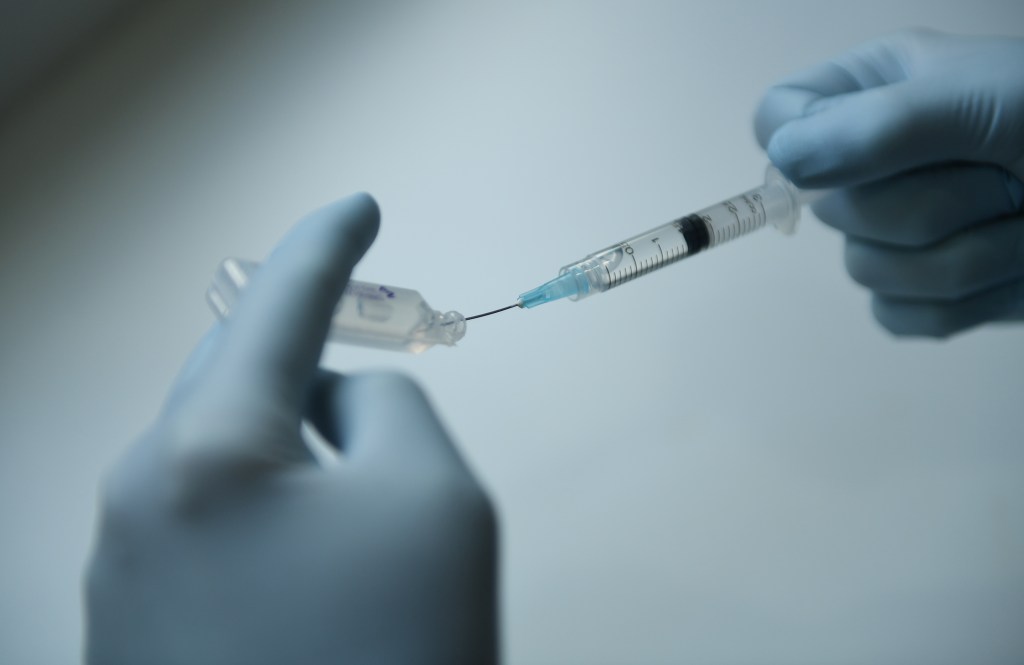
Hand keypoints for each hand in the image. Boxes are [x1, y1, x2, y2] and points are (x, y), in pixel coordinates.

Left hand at [84, 194, 497, 664]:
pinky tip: (304, 562)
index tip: (360, 204)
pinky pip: (201, 522)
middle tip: (358, 354)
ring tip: (347, 497)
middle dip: (295, 351)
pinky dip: (260, 506)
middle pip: (226, 379)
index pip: (276, 309)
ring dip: (282, 442)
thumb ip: (383, 406)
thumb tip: (330, 396)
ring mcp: (118, 572)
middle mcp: (134, 501)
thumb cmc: (398, 649)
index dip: (329, 246)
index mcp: (203, 455)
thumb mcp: (433, 500)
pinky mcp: (130, 630)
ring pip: (212, 456)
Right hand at [755, 29, 1023, 336]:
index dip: (802, 146)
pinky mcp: (924, 294)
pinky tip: (1012, 270)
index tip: (860, 153)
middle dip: (928, 205)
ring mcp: (897, 234)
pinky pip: (899, 317)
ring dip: (967, 254)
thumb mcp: (975, 103)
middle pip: (829, 210)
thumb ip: (874, 129)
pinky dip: (967, 302)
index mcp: (873, 95)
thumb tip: (781, 165)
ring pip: (869, 271)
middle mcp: (873, 163)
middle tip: (998, 176)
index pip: (778, 119)